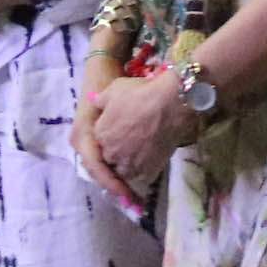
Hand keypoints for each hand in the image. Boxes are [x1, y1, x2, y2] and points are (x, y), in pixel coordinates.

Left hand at [70, 66, 196, 215]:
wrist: (170, 104)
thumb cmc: (141, 94)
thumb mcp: (115, 89)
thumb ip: (101, 100)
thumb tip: (95, 102)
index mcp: (100, 134)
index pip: (100, 141)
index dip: (111, 135)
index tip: (121, 129)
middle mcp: (111, 153)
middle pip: (110, 157)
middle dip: (118, 151)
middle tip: (132, 141)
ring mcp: (129, 164)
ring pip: (124, 170)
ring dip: (130, 164)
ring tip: (142, 153)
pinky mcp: (148, 171)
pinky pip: (142, 177)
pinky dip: (145, 170)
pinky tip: (152, 159)